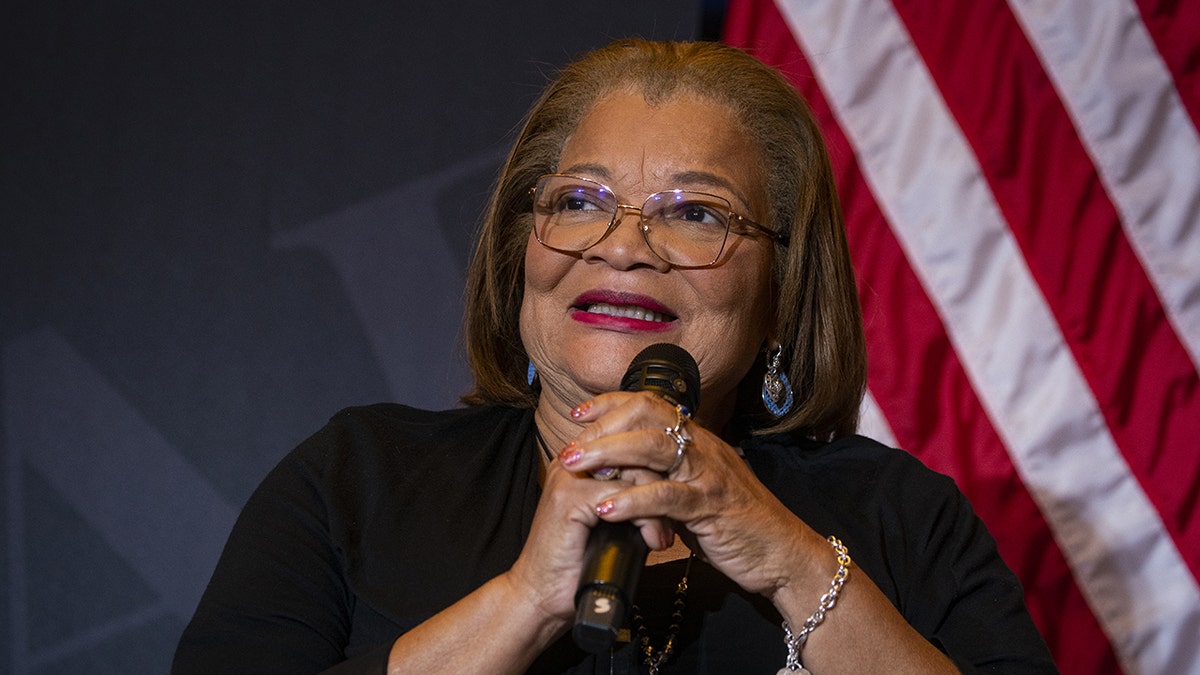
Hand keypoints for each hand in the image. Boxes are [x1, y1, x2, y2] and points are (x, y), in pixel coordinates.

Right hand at [502, 425, 678, 626]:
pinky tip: (651, 541)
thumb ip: (632, 496)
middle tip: (674, 520)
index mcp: (584, 460)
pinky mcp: (568, 497)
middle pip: (636, 448)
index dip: (660, 465)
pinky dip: (645, 518)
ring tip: (662, 535)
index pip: (632, 437)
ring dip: (657, 504)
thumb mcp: (613, 521)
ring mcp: (569, 477)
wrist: (543, 594)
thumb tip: (672, 488)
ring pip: (633, 470)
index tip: (676, 497)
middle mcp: (574, 461)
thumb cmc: (578, 562)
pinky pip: (621, 494)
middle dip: (664, 485)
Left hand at [559, 391, 827, 599]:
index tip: (579, 413)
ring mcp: (708, 475)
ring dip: (608, 454)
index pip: (651, 403)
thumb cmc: (739, 527)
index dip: (612, 404)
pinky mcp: (712, 506)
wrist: (785, 556)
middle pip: (647, 416)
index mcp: (698, 441)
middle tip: (568, 449)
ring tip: (575, 468)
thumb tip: (625, 471)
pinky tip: (606, 509)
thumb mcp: (698, 492)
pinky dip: (632, 500)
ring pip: (653, 447)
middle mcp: (703, 448)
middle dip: (601, 428)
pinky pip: (666, 496)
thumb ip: (668, 477)